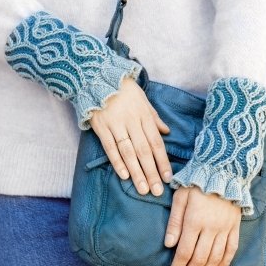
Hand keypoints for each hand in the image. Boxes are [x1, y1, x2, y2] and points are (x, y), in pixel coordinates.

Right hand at [90, 76, 171, 195]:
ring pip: (128, 152)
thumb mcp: (143, 100)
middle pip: (144, 151)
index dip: (163, 161)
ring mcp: (116, 124)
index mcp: (144, 115)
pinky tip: (124, 175)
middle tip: (157, 191)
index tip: (168, 178)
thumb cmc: (123, 89)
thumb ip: (154, 117)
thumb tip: (166, 132)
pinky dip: (117, 161)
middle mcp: (132, 121)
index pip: (156, 143)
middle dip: (151, 172)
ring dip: (137, 172)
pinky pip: (110, 147)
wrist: (97, 75)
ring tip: (143, 189)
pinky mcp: (101, 126)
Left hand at [164, 186, 241, 265]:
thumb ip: (174, 222)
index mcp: (195, 221)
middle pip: (199, 260)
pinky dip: (223, 264)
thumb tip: (169, 245)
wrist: (224, 171)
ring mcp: (225, 229)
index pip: (184, 253)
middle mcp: (211, 228)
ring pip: (215, 259)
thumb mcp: (180, 197)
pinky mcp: (234, 227)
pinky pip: (230, 250)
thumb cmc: (196, 183)